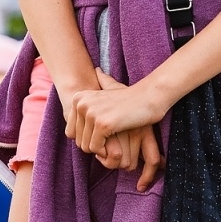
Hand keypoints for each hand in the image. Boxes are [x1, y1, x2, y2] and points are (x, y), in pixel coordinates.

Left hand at [86, 71, 164, 189]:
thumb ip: (100, 84)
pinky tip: (116, 144)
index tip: (102, 134)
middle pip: (78, 140)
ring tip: (113, 141)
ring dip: (101, 149)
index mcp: (78, 98)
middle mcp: (80, 104)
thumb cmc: (131, 98)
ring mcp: (91, 113)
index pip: (71, 132)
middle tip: (109, 140)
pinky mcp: (102, 124)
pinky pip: (96, 148)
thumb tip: (97, 70)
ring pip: (86, 146)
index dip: (87, 138)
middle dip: (94, 145)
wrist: (150, 97)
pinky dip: (106, 151)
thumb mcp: (110, 89)